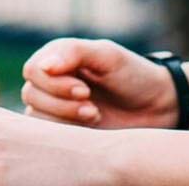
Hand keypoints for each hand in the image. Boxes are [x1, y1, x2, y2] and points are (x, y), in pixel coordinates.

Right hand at [19, 37, 177, 128]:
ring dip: (65, 118)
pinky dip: (67, 132)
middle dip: (62, 104)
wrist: (156, 107)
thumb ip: (73, 53)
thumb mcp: (107, 56)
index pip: (34, 70)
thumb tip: (42, 66)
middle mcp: (51, 81)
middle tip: (93, 108)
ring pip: (36, 116)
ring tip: (95, 115)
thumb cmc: (132, 75)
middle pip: (31, 94)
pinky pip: (47, 135)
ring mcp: (55, 106)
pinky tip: (91, 127)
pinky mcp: (62, 128)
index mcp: (58, 57)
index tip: (84, 90)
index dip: (53, 83)